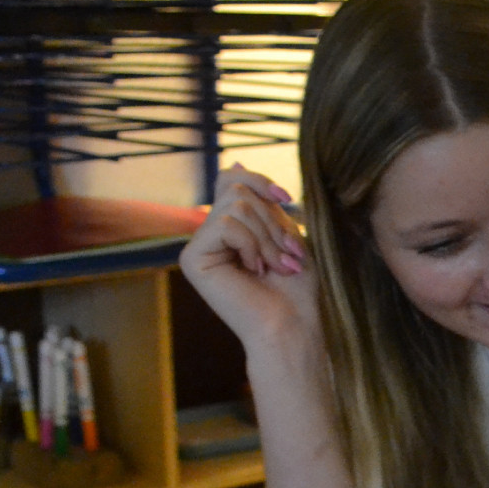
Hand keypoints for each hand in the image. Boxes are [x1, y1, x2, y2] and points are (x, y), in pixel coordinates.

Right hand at [178, 164, 316, 348]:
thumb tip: (236, 162)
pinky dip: (250, 244)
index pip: (232, 180)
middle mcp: (208, 236)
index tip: (288, 199)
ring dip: (266, 236)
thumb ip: (262, 200)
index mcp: (228, 228)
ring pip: (234, 205)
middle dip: (271, 220)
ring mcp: (197, 248)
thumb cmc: (296, 287)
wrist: (292, 325)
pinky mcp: (192, 259)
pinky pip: (225, 224)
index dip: (260, 182)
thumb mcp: (284, 231)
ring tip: (275, 266)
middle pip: (236, 190)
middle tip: (286, 256)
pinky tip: (254, 271)